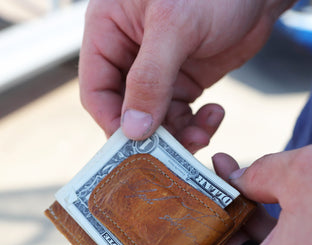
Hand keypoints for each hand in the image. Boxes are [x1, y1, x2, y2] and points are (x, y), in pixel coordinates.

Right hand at [79, 0, 293, 150]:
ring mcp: (158, 74)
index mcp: (109, 33)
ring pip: (156, 121)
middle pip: (126, 112)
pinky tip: (214, 114)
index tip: (135, 146)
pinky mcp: (184, 83)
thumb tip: (133, 130)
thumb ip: (149, 79)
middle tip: (174, 151)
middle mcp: (129, 57)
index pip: (97, 91)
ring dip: (178, 135)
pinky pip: (181, 117)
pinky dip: (196, 125)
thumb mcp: (175, 26)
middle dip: (150, 135)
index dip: (112, 121)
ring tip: (202, 135)